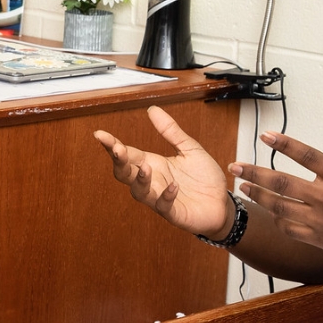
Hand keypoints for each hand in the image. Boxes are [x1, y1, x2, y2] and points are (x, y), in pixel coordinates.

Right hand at [94, 105, 230, 235]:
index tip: (100, 134)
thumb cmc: (205, 179)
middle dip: (119, 161)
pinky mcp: (174, 213)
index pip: (127, 154)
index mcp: (153, 164)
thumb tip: (152, 109)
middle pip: (125, 174)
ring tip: (146, 167)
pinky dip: (166, 196)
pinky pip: (164, 207)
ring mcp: (160, 199)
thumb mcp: (190, 149)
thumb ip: (171, 131)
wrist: (222, 203)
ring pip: (139, 192)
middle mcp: (152, 181)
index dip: (112, 145)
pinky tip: (173, 187)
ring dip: (140, 180)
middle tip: (118, 149)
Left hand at [229, 105, 322, 271]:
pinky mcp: (320, 240)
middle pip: (282, 183)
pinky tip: (268, 210)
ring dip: (258, 195)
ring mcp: (321, 222)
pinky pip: (290, 229)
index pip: (308, 156)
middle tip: (235, 164)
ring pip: (280, 207)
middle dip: (255, 172)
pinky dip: (276, 219)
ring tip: (242, 185)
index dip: (284, 144)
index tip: (266, 135)